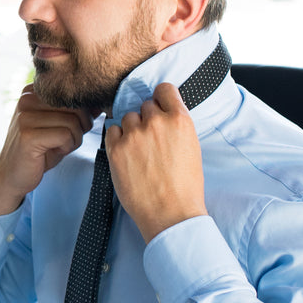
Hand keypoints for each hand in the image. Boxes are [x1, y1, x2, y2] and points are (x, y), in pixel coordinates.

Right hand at [0, 85, 97, 215]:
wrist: (12, 175)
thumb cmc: (39, 150)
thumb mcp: (58, 125)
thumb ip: (75, 112)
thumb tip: (99, 103)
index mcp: (33, 91)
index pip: (72, 92)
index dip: (82, 111)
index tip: (74, 126)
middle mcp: (27, 99)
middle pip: (75, 105)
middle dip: (81, 126)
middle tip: (68, 140)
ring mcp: (25, 116)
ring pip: (73, 121)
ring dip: (74, 139)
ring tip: (61, 146)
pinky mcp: (28, 135)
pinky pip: (65, 135)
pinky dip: (67, 146)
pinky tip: (55, 151)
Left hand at [105, 81, 206, 242]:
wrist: (171, 213)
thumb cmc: (184, 186)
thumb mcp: (191, 147)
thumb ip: (176, 126)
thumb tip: (162, 113)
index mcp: (180, 120)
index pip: (164, 89)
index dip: (160, 98)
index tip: (158, 107)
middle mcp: (156, 123)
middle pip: (145, 105)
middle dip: (146, 119)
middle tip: (150, 141)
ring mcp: (135, 135)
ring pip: (127, 118)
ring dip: (131, 130)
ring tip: (139, 152)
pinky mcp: (116, 149)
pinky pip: (111, 131)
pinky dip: (117, 140)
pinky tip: (126, 155)